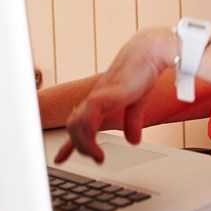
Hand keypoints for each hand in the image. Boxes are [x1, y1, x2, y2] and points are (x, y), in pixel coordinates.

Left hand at [54, 29, 176, 163]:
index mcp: (101, 99)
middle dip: (77, 146)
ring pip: (76, 124)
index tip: (60, 157)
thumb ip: (133, 121)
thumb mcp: (137, 102)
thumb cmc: (143, 70)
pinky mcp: (104, 95)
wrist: (149, 52)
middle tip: (95, 158)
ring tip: (98, 156)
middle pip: (73, 125)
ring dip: (83, 144)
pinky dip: (88, 137)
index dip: (69, 142)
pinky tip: (98, 148)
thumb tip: (133, 140)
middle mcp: (95, 98)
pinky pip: (87, 119)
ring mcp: (98, 96)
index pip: (78, 122)